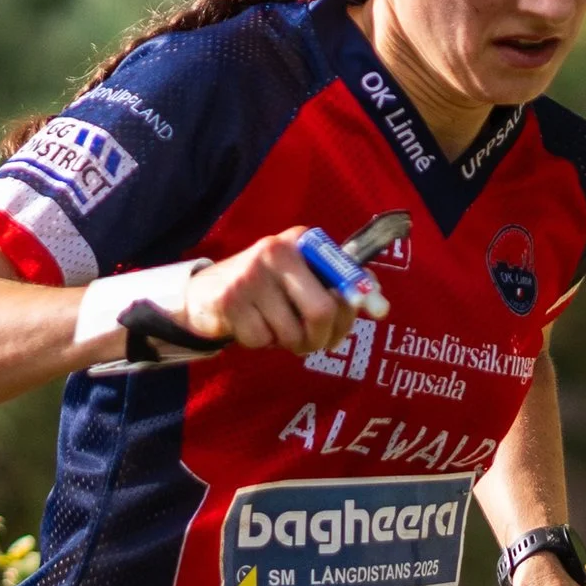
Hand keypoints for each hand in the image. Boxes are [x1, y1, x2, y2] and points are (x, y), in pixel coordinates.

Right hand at [182, 230, 359, 358]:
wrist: (204, 293)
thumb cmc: (266, 289)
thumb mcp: (302, 276)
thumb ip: (340, 286)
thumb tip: (381, 306)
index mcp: (302, 241)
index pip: (342, 272)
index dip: (356, 301)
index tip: (367, 316)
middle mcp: (276, 250)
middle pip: (322, 311)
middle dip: (322, 338)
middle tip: (314, 343)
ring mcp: (250, 275)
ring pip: (292, 333)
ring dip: (289, 343)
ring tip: (276, 329)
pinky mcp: (230, 301)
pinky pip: (262, 340)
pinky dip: (262, 343)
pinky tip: (252, 326)